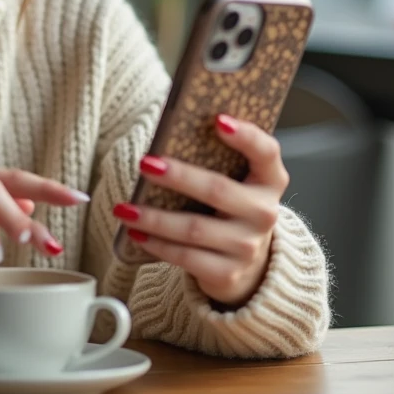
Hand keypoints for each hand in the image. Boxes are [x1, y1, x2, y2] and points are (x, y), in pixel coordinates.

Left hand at [111, 115, 287, 306]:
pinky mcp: (228, 273)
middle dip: (179, 177)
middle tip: (145, 164)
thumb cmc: (229, 208)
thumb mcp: (235, 182)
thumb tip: (168, 132)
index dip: (246, 136)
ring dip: (154, 218)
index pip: (266, 152)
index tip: (217, 120)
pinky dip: (157, 245)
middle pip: (218, 190)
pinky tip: (136, 233)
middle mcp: (264, 213)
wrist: (247, 266)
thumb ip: (215, 159)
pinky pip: (186, 257)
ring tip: (124, 208)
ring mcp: (247, 246)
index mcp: (269, 181)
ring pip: (194, 228)